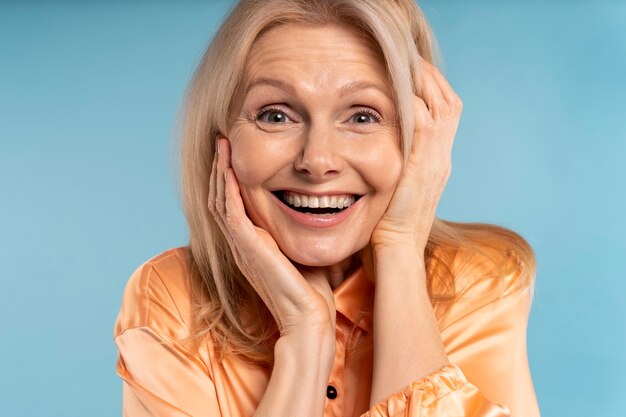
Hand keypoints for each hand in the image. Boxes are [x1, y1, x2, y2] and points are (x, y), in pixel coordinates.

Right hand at [208, 138, 336, 338]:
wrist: (308, 318)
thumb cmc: (311, 291)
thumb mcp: (303, 250)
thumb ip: (299, 231)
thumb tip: (316, 209)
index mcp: (251, 246)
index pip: (232, 206)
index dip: (230, 179)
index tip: (235, 154)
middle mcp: (241, 245)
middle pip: (220, 199)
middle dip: (220, 169)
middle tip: (223, 142)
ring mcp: (241, 246)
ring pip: (220, 202)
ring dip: (219, 172)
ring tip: (222, 146)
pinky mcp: (248, 248)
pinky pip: (231, 212)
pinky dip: (227, 188)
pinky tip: (228, 168)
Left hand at [370, 56, 462, 253]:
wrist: (399, 250)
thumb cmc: (392, 224)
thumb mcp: (400, 188)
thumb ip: (401, 165)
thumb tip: (387, 148)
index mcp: (438, 162)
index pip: (446, 114)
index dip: (434, 89)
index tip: (415, 70)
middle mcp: (442, 158)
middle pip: (450, 103)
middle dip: (432, 77)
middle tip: (413, 57)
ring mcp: (436, 162)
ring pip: (442, 107)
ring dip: (426, 82)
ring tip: (409, 62)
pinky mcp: (423, 167)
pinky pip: (425, 123)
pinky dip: (417, 101)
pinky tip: (402, 86)